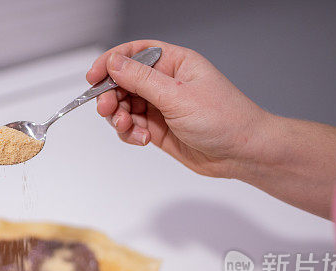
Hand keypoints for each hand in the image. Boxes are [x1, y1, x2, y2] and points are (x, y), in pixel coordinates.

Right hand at [88, 40, 335, 218]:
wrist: (241, 153)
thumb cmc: (224, 119)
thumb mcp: (178, 96)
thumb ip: (141, 80)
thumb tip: (114, 64)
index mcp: (174, 63)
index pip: (133, 53)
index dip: (110, 62)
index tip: (93, 77)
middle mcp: (165, 82)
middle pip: (123, 82)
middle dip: (111, 96)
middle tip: (109, 109)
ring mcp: (160, 106)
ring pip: (124, 107)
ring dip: (119, 118)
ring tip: (128, 128)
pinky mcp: (158, 129)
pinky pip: (131, 127)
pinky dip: (129, 133)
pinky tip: (140, 139)